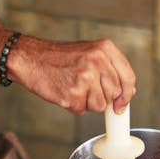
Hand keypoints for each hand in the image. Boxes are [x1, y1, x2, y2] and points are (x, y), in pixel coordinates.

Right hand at [9, 37, 135, 114]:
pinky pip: (82, 110)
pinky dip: (74, 105)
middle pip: (114, 94)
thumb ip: (109, 69)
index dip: (127, 94)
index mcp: (105, 49)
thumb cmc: (60, 58)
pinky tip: (65, 91)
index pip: (128, 77)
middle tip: (86, 87)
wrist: (31, 59)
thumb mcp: (90, 52)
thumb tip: (125, 96)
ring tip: (74, 87)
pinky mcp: (73, 94)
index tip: (121, 104)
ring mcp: (85, 78)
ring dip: (87, 102)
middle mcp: (97, 61)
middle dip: (102, 97)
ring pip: (100, 105)